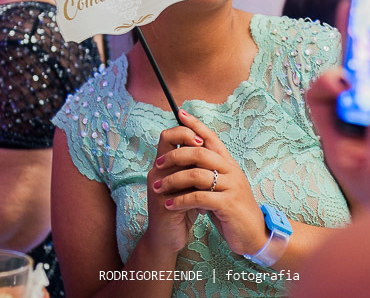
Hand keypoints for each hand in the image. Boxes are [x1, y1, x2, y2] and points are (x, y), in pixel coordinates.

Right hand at [142, 123, 205, 254]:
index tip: (200, 138)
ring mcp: (158, 186)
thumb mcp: (189, 184)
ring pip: (174, 162)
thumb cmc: (182, 208)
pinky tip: (206, 200)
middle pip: (167, 139)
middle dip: (187, 137)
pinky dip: (196, 191)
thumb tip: (212, 147)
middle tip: (202, 145)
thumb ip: (195, 168)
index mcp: (164, 165)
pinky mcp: (163, 204)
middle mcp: (157, 171)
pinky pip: (180, 189)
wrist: (168, 238)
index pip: (169, 135)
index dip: (185, 130)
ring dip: (194, 163)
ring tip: (210, 173)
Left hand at [153, 109, 267, 256]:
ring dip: (173, 181)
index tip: (180, 113)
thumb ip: (209, 171)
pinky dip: (180, 200)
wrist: (254, 234)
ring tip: (158, 188)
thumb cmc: (232, 209)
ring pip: (196, 174)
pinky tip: (169, 204)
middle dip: (175, 156)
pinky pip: (199, 197)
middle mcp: (231, 170)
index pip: (211, 137)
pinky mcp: (228, 204)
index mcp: (229, 163)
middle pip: (200, 152)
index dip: (196, 124)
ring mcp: (231, 186)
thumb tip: (187, 156)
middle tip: (157, 164)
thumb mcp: (222, 186)